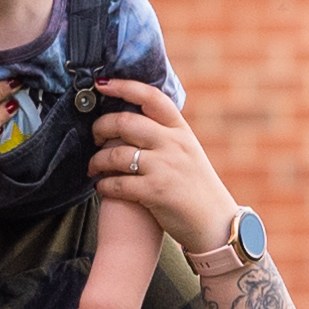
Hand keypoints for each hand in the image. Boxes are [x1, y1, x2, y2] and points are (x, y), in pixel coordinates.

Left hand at [81, 77, 243, 258]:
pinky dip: (104, 186)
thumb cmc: (196, 188)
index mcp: (181, 131)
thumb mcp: (188, 152)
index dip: (123, 86)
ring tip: (93, 169)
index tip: (101, 85)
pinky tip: (102, 188)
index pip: (151, 98)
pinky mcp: (156, 191)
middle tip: (94, 137)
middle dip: (101, 128)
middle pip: (125, 122)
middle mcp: (174, 144)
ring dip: (97, 161)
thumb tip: (133, 118)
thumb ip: (165, 135)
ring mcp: (165, 167)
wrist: (215, 224)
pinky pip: (118, 183)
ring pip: (116, 154)